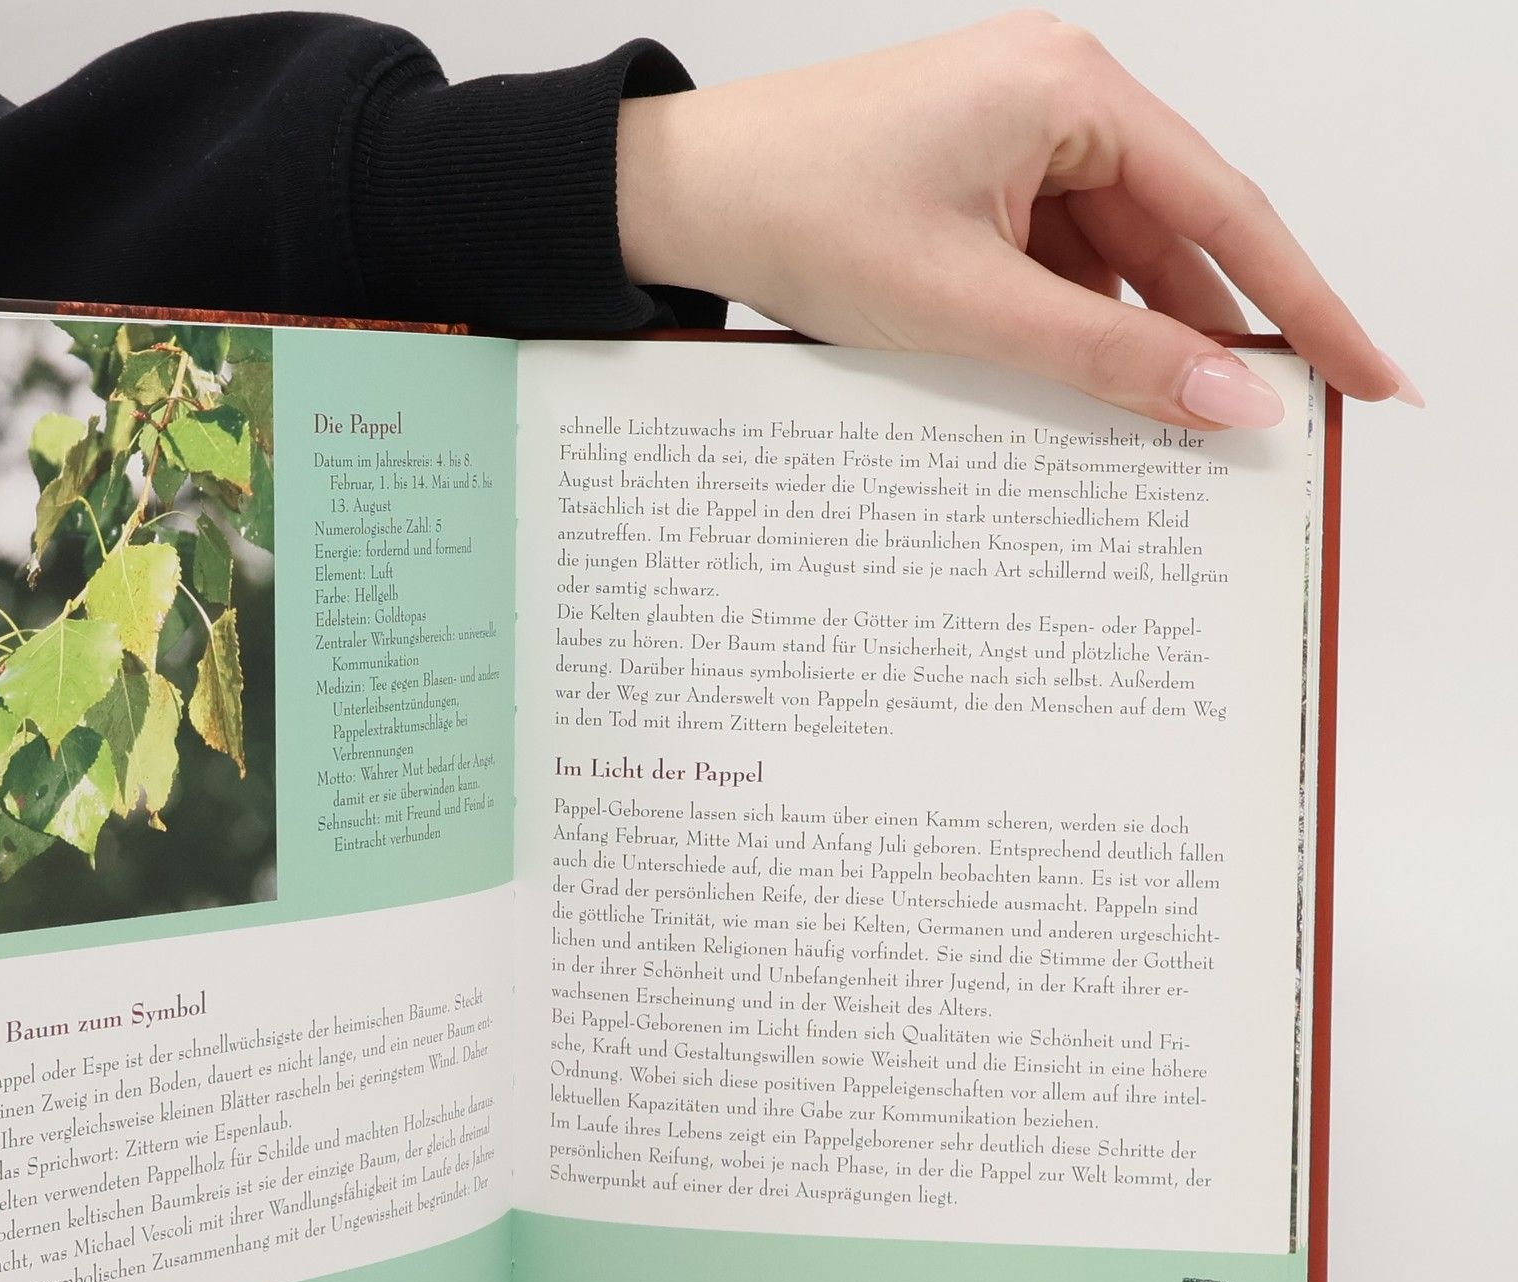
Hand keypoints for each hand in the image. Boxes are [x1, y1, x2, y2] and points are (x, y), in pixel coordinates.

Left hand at [616, 10, 1418, 425]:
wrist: (680, 197)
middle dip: (1210, 333)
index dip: (1305, 304)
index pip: (1224, 211)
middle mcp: (1055, 94)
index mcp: (1072, 89)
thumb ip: (1106, 358)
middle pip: (1171, 234)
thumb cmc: (799, 213)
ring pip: (1107, 256)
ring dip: (1129, 339)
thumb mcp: (969, 303)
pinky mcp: (971, 176)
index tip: (1364, 374)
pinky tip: (1077, 389)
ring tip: (1164, 429)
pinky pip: (1050, 258)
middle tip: (1268, 428)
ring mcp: (1011, 135)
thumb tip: (1226, 400)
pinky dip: (1068, 323)